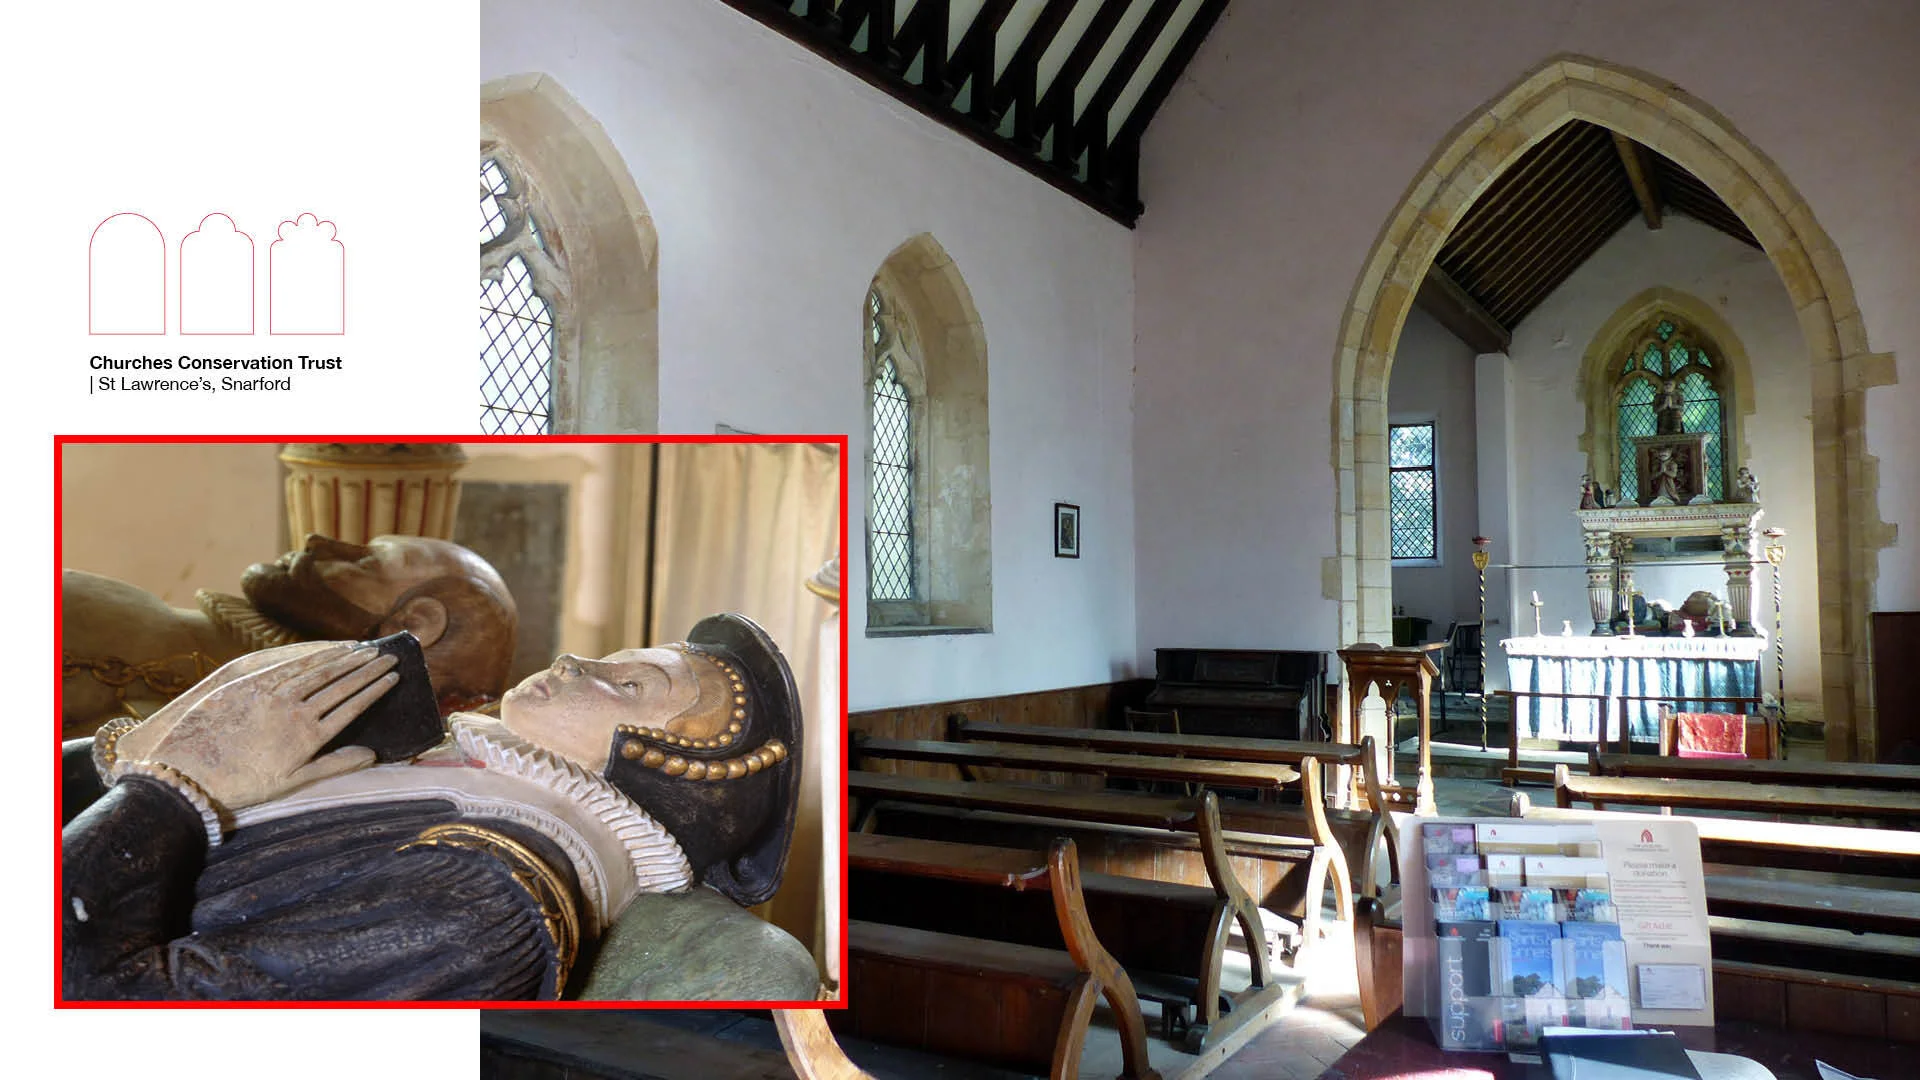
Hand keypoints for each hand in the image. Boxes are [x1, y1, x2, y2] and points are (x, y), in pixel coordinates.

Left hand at [119, 642, 398, 810]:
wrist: (189, 775)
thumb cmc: (243, 785)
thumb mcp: (293, 782)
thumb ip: (335, 765)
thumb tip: (372, 754)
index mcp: (310, 738)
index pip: (353, 706)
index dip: (376, 689)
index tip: (394, 676)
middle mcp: (296, 712)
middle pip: (342, 684)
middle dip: (369, 668)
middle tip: (389, 656)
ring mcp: (273, 695)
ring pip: (318, 670)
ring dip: (345, 658)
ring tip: (364, 650)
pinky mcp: (251, 684)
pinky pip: (290, 665)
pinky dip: (313, 655)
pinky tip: (327, 649)